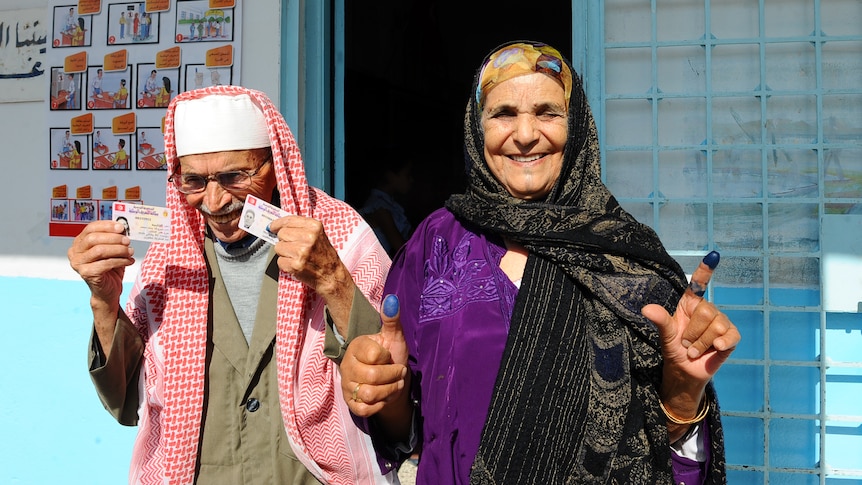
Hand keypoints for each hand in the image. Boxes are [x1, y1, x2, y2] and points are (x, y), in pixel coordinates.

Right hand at [68, 220, 134, 305]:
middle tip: (127, 241)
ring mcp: (78, 264)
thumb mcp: (112, 249)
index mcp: (79, 243)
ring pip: (99, 250)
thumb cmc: (110, 268)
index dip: (106, 226)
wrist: (108, 290)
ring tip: (130, 251)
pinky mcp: (86, 273)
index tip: (121, 227)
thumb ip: (113, 238)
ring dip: (118, 249)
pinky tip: (129, 261)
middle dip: (113, 238)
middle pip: (93, 238)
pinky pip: (105, 263)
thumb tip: (122, 228)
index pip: (90, 228)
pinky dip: (120, 260)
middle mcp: (75, 252)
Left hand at [268, 215, 350, 295]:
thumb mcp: (318, 235)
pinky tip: (296, 264)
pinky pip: (279, 261)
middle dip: (284, 240)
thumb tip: (278, 226)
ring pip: (278, 247)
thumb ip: (301, 228)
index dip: (277, 224)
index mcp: (314, 227)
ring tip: (297, 256)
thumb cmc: (324, 256)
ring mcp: (301, 252)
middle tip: (294, 247)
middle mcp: (308, 237)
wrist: (331, 275)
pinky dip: (285, 264)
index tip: (272, 227)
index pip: (289, 220)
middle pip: (281, 234)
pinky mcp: (295, 265)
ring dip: (284, 253)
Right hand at [341, 295, 409, 424]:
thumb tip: (392, 299)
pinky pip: (366, 409)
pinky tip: (383, 396)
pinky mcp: (352, 403)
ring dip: (389, 390)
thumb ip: (392, 319)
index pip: (375, 355)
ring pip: (369, 394)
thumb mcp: (394, 336)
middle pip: (372, 377)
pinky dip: (380, 404)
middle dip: (393, 376)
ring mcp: (348, 385)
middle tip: (397, 372)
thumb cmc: (392, 356)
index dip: (388, 358)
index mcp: (356, 347)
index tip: (388, 356)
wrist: (392, 380)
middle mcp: (347, 366)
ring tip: (392, 384)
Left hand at [641, 251, 739, 422]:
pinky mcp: (730, 338)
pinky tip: (715, 349)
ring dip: (700, 344)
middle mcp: (707, 310)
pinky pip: (730, 336)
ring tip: (694, 350)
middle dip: (692, 333)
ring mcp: (721, 323)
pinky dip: (721, 343)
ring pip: (715, 327)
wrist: (684, 370)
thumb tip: (646, 308)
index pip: (699, 284)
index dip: (706, 270)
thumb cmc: (674, 348)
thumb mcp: (665, 335)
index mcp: (690, 304)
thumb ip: (660, 320)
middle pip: (706, 312)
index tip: (714, 254)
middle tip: (685, 343)